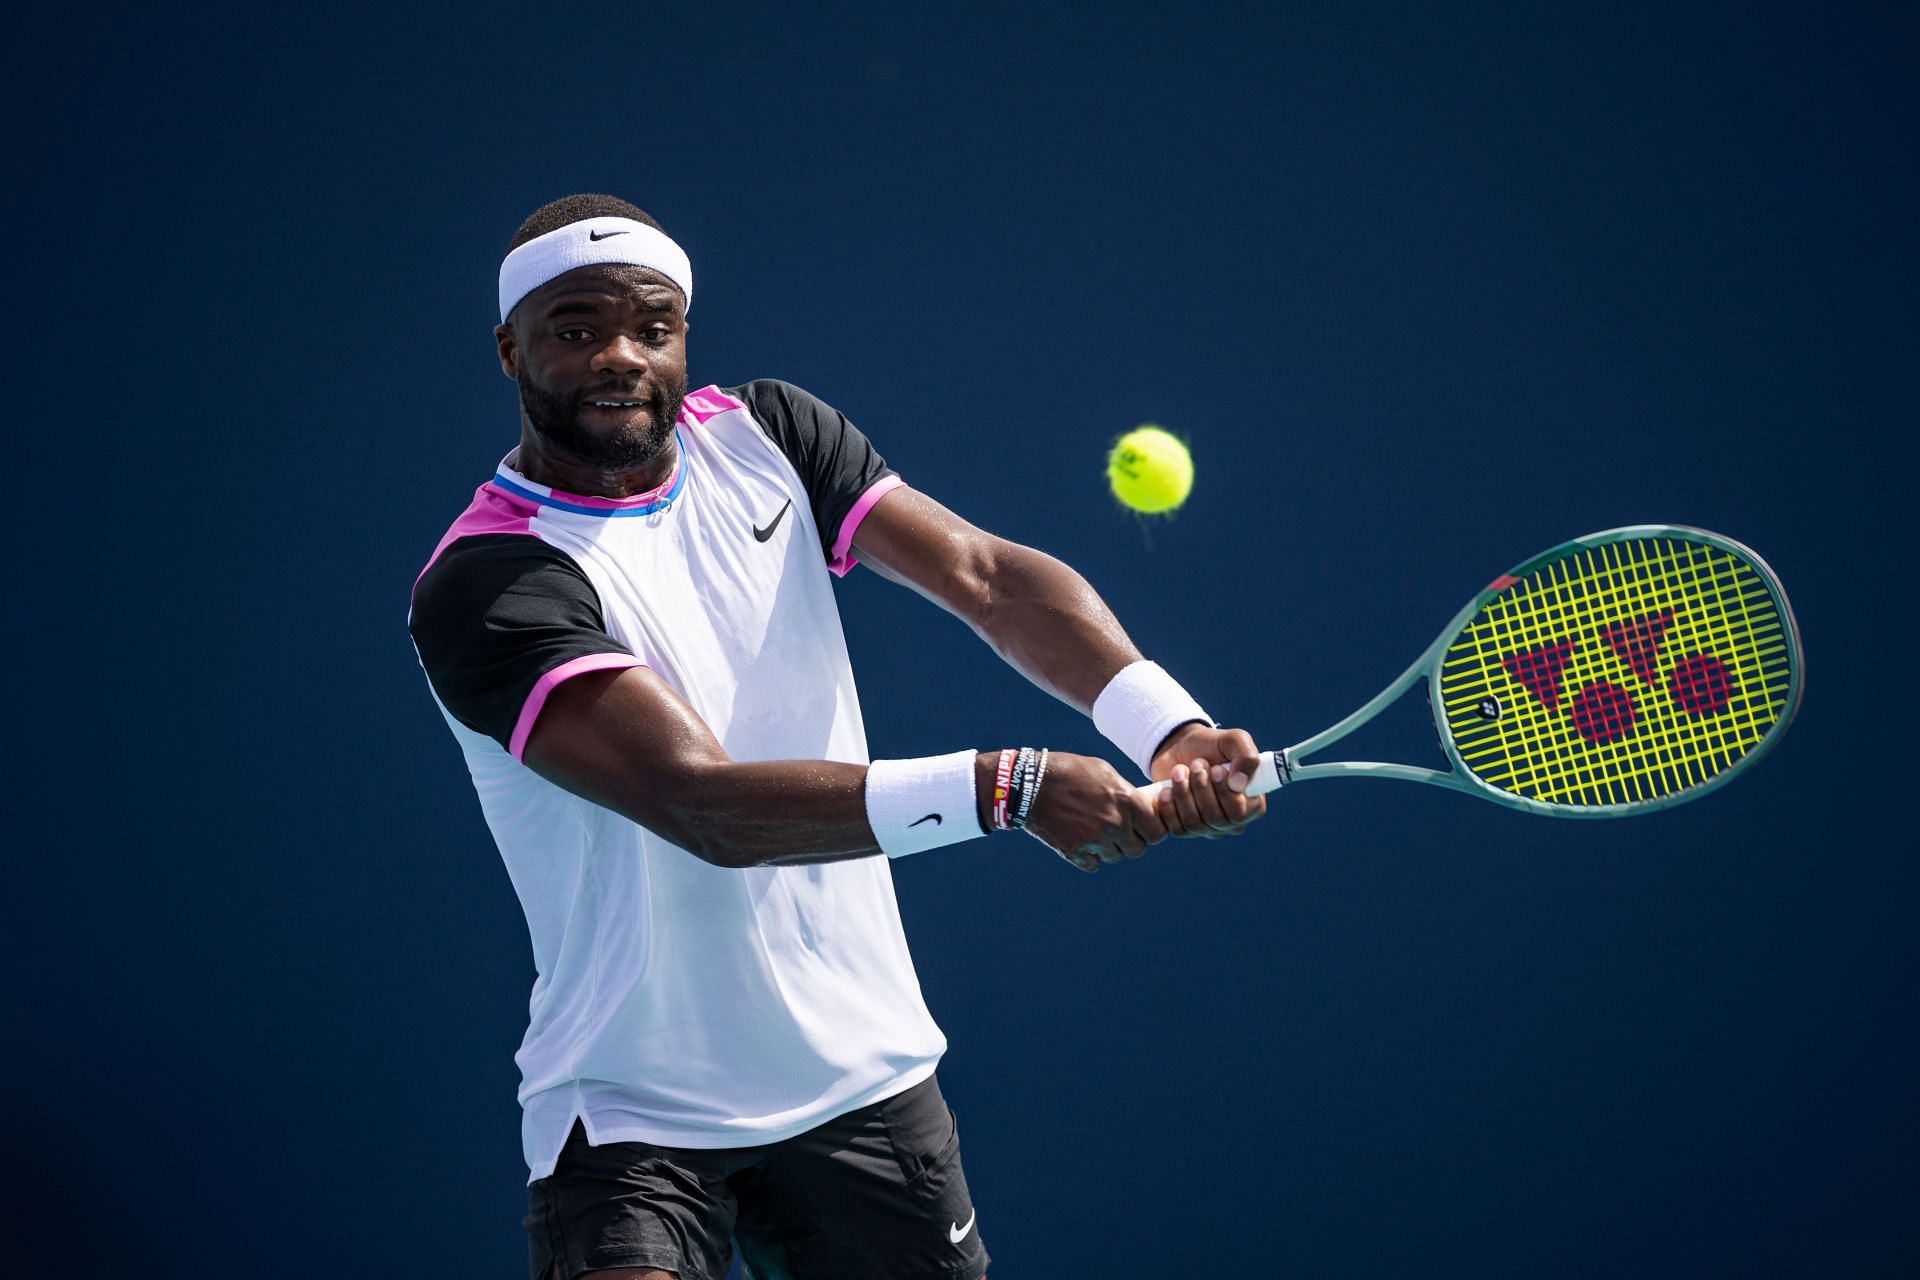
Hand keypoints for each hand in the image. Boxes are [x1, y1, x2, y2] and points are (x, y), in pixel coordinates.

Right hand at [1022, 752, 1170, 872]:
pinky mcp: (1074, 852)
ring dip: (1108, 848)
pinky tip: (1080, 840)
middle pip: (1137, 849)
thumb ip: (1126, 792)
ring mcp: (1094, 840)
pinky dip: (1088, 856)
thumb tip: (1142, 807)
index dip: (1152, 831)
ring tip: (1094, 831)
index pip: (1156, 831)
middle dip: (1130, 842)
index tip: (1144, 828)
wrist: (1029, 784)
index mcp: (1126, 800)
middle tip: (1118, 832)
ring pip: (1114, 857)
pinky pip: (1093, 864)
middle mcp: (1114, 823)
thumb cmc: (1068, 771)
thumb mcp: (1104, 772)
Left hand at [1148, 723, 1267, 838]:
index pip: (1239, 813)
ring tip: (1180, 770)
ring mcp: (1208, 828)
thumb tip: (1238, 784)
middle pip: (1214, 818)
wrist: (1180, 747)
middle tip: (1196, 764)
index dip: (1223, 792)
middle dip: (1201, 787)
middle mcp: (1231, 821)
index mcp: (1251, 804)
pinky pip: (1176, 828)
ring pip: (1194, 823)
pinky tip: (1167, 789)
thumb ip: (1246, 756)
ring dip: (1183, 792)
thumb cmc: (1212, 745)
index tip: (1214, 768)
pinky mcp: (1184, 828)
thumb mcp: (1234, 740)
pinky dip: (1169, 806)